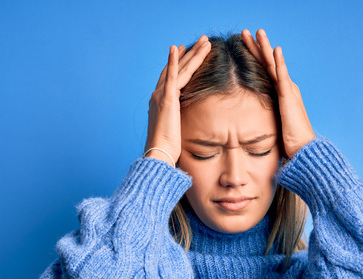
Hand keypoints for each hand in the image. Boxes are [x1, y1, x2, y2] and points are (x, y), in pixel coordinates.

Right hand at [145, 35, 211, 166]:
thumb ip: (180, 125)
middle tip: (201, 41)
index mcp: (161, 104)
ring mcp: (161, 96)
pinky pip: (172, 76)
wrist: (159, 155)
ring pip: (179, 69)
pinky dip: (174, 61)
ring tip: (204, 41)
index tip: (185, 52)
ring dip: (192, 53)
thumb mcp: (176, 133)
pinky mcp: (166, 99)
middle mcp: (158, 96)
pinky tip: (177, 47)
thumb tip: (186, 129)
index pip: (172, 78)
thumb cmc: (168, 151)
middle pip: (176, 69)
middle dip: (189, 54)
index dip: (179, 64)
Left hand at [241, 28, 314, 159]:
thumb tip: (244, 121)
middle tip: (246, 32)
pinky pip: (283, 77)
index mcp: (280, 94)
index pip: (264, 70)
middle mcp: (285, 88)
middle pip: (268, 63)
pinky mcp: (290, 98)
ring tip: (258, 32)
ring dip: (266, 47)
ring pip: (274, 64)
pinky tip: (275, 50)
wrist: (303, 150)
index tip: (244, 45)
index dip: (254, 56)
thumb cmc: (288, 142)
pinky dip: (279, 63)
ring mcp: (288, 91)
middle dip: (257, 46)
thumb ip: (261, 117)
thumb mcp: (271, 125)